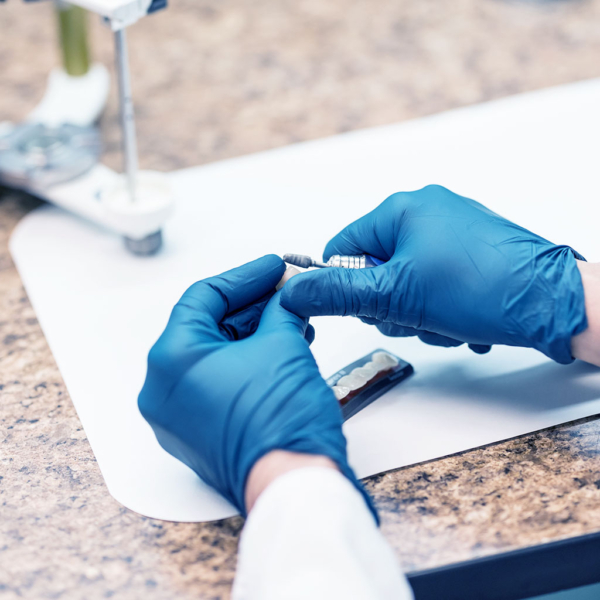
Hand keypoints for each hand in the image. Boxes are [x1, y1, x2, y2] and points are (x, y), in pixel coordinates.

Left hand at [138, 255, 373, 516]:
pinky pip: (219, 381)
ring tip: (293, 318)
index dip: (245, 276)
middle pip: (208, 325)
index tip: (272, 266)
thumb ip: (280, 308)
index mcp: (171, 362)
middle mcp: (163, 389)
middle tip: (286, 289)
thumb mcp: (283, 345)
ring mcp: (178, 414)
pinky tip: (281, 346)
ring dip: (255, 332)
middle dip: (254, 305)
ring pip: (216, 354)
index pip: (204, 297)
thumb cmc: (281, 426)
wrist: (295, 485)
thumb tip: (285, 292)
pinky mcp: (198, 431)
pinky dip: (248, 360)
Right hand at [281, 185, 586, 363]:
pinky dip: (441, 308)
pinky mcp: (471, 252)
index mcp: (402, 209)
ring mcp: (452, 230)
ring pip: (406, 282)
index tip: (369, 305)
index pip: (343, 247)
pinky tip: (461, 319)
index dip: (348, 284)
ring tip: (445, 320)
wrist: (552, 303)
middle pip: (375, 268)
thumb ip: (339, 293)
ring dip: (418, 313)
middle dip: (391, 304)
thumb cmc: (483, 288)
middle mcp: (427, 211)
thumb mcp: (396, 295)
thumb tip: (294, 289)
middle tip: (414, 315)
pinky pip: (435, 284)